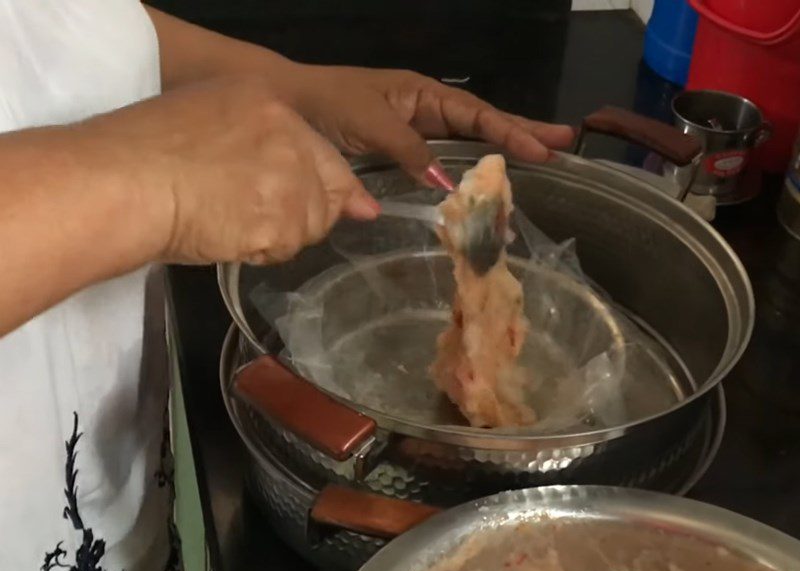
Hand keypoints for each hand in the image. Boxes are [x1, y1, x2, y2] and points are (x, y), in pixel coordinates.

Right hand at [84, 75, 378, 264]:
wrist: (124, 182)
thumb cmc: (146, 150)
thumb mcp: (207, 119)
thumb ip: (270, 144)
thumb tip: (350, 199)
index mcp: (269, 103)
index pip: (325, 155)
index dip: (332, 187)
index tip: (350, 207)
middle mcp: (290, 138)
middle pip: (327, 195)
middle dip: (302, 216)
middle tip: (255, 219)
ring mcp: (289, 181)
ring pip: (309, 227)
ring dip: (279, 237)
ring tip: (231, 224)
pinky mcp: (279, 224)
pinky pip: (285, 250)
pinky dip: (261, 253)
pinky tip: (228, 238)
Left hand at [285, 66, 575, 186]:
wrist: (285, 105)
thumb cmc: (327, 104)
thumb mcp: (371, 122)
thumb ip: (408, 150)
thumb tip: (444, 184)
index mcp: (422, 94)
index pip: (476, 115)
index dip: (510, 132)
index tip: (543, 149)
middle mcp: (425, 112)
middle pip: (481, 125)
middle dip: (520, 134)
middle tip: (562, 146)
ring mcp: (414, 133)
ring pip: (465, 145)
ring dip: (498, 155)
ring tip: (539, 162)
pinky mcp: (399, 154)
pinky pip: (440, 163)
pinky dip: (462, 175)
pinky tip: (479, 187)